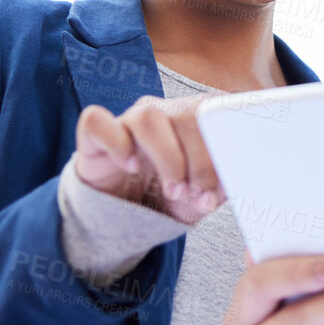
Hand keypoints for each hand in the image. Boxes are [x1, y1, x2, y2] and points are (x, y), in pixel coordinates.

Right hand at [74, 96, 220, 223]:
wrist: (130, 213)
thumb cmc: (173, 196)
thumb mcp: (205, 195)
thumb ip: (222, 185)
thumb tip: (227, 185)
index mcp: (196, 117)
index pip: (217, 110)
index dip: (224, 145)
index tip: (226, 182)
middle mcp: (164, 112)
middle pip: (186, 114)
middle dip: (200, 161)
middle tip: (199, 194)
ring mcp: (129, 120)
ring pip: (147, 116)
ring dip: (167, 157)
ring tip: (174, 190)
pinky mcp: (96, 134)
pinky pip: (97, 122)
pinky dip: (117, 145)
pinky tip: (131, 167)